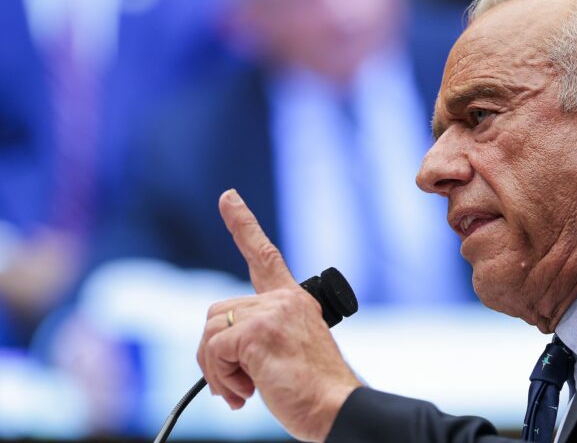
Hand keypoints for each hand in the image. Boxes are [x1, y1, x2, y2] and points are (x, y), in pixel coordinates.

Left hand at [197, 189, 361, 441]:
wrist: (336, 408)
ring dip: (216, 370)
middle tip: (235, 384)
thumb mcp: (288, 350)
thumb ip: (262, 334)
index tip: (228, 197)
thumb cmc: (314, 390)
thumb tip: (219, 348)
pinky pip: (214, 351)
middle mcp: (284, 300)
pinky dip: (220, 379)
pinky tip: (246, 394)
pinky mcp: (257, 332)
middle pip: (217, 312)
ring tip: (243, 392)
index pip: (265, 255)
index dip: (243, 224)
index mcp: (294, 300)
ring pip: (210, 332)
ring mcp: (271, 312)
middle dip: (215, 353)